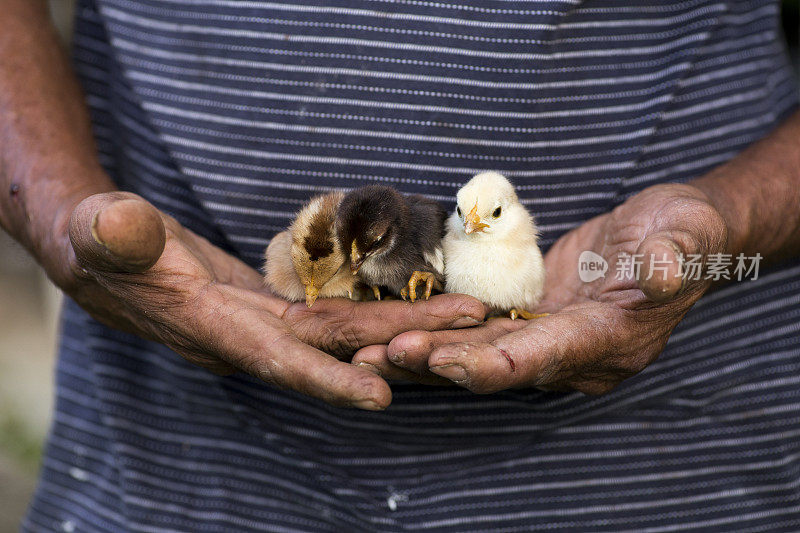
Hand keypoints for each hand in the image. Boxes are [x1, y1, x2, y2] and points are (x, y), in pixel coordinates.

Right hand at [63, 192, 484, 408]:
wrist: (112, 257)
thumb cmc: (100, 242)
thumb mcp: (100, 230)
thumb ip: (112, 232)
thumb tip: (116, 225)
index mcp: (212, 328)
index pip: (275, 359)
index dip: (324, 380)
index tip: (380, 399)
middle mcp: (251, 336)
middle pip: (336, 346)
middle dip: (401, 342)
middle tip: (471, 325)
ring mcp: (268, 325)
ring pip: (347, 331)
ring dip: (406, 325)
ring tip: (467, 310)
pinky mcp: (278, 309)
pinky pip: (337, 315)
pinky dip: (378, 313)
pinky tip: (419, 302)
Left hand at [353, 183, 726, 393]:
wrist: (674, 236)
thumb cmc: (685, 234)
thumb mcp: (686, 237)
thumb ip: (672, 258)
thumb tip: (663, 271)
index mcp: (605, 341)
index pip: (537, 359)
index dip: (483, 362)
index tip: (434, 356)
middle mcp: (569, 353)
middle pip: (491, 366)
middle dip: (432, 363)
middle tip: (373, 354)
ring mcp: (545, 338)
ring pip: (473, 354)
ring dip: (421, 354)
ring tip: (363, 349)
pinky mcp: (528, 319)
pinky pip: (474, 333)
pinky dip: (434, 332)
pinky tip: (391, 326)